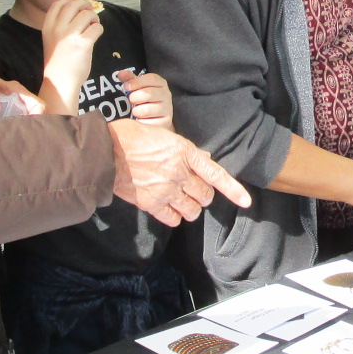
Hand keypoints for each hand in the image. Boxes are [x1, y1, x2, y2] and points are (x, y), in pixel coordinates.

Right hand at [40, 0, 102, 108]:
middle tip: (89, 14)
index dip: (70, 1)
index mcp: (48, 27)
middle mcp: (57, 28)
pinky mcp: (83, 44)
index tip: (77, 7)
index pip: (58, 3)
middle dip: (85, 6)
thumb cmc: (58, 62)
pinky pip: (97, 28)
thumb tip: (81, 11)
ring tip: (93, 27)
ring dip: (94, 19)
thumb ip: (62, 26)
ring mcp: (70, 35)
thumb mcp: (52, 40)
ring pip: (87, 14)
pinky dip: (99, 30)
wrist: (60, 82)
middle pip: (74, 4)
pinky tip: (95, 36)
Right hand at [108, 119, 250, 226]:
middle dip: (202, 195)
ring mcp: (166, 190)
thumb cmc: (131, 137)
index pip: (216, 174)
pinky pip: (174, 219)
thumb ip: (185, 150)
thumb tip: (205, 160)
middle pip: (205, 195)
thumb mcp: (163, 134)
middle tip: (192, 190)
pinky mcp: (152, 204)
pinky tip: (168, 208)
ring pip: (192, 211)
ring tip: (181, 201)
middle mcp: (179, 173)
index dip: (233, 190)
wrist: (105, 152)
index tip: (246, 202)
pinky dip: (174, 216)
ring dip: (190, 208)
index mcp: (185, 152)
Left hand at [119, 68, 172, 126]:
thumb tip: (121, 73)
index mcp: (160, 83)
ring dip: (136, 111)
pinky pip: (149, 123)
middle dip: (134, 97)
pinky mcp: (166, 122)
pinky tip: (140, 120)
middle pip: (148, 93)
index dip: (137, 82)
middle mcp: (166, 95)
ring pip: (147, 110)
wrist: (155, 118)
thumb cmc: (144, 100)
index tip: (126, 86)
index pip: (151, 78)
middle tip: (130, 101)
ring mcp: (167, 109)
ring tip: (135, 111)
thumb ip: (130, 79)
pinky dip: (141, 122)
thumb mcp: (138, 88)